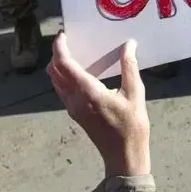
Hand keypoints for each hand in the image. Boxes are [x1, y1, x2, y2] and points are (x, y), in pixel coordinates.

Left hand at [48, 33, 151, 177]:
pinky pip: (62, 91)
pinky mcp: (75, 114)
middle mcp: (74, 99)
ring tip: (73, 53)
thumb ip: (129, 67)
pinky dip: (64, 77)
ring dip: (58, 66)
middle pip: (54, 72)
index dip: (59, 47)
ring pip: (56, 82)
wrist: (124, 156)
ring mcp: (72, 108)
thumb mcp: (135, 94)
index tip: (63, 35)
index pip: (64, 64)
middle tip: (68, 40)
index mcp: (87, 92)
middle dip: (57, 54)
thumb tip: (129, 44)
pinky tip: (80, 73)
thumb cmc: (131, 126)